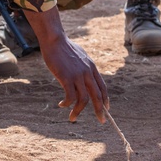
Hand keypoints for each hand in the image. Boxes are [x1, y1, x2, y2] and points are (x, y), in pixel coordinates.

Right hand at [25, 7, 107, 122]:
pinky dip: (67, 104)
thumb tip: (84, 74)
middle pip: (97, 96)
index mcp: (91, 67)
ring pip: (84, 100)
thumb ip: (84, 66)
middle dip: (100, 110)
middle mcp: (87, 72)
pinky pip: (70, 97)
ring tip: (72, 118)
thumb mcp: (79, 56)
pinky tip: (61, 105)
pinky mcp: (67, 78)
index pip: (102, 87)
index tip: (106, 109)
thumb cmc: (64, 47)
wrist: (55, 40)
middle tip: (101, 121)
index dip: (105, 99)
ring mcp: (78, 75)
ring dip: (78, 111)